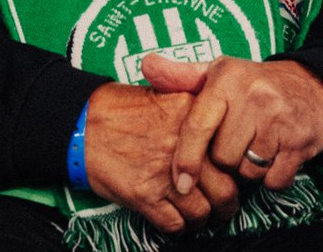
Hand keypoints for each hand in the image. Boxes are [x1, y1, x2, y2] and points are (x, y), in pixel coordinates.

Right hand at [82, 83, 237, 232]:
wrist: (85, 124)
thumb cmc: (127, 109)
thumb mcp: (170, 93)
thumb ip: (199, 109)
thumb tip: (227, 131)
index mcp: (195, 116)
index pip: (231, 151)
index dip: (237, 169)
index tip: (236, 176)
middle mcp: (184, 146)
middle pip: (224, 188)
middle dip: (228, 204)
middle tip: (227, 207)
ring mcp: (164, 173)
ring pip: (201, 211)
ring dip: (205, 220)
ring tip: (203, 217)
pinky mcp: (144, 196)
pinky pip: (174, 224)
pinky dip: (181, 229)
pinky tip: (180, 223)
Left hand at [142, 54, 322, 192]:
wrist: (312, 86)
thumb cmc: (255, 84)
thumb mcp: (219, 72)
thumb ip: (181, 75)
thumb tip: (146, 65)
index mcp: (228, 79)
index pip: (198, 127)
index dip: (186, 159)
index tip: (180, 182)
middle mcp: (255, 95)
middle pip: (222, 158)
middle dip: (227, 158)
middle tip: (238, 140)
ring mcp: (280, 118)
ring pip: (248, 172)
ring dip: (249, 169)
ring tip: (257, 145)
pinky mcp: (301, 140)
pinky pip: (274, 180)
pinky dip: (272, 177)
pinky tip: (276, 154)